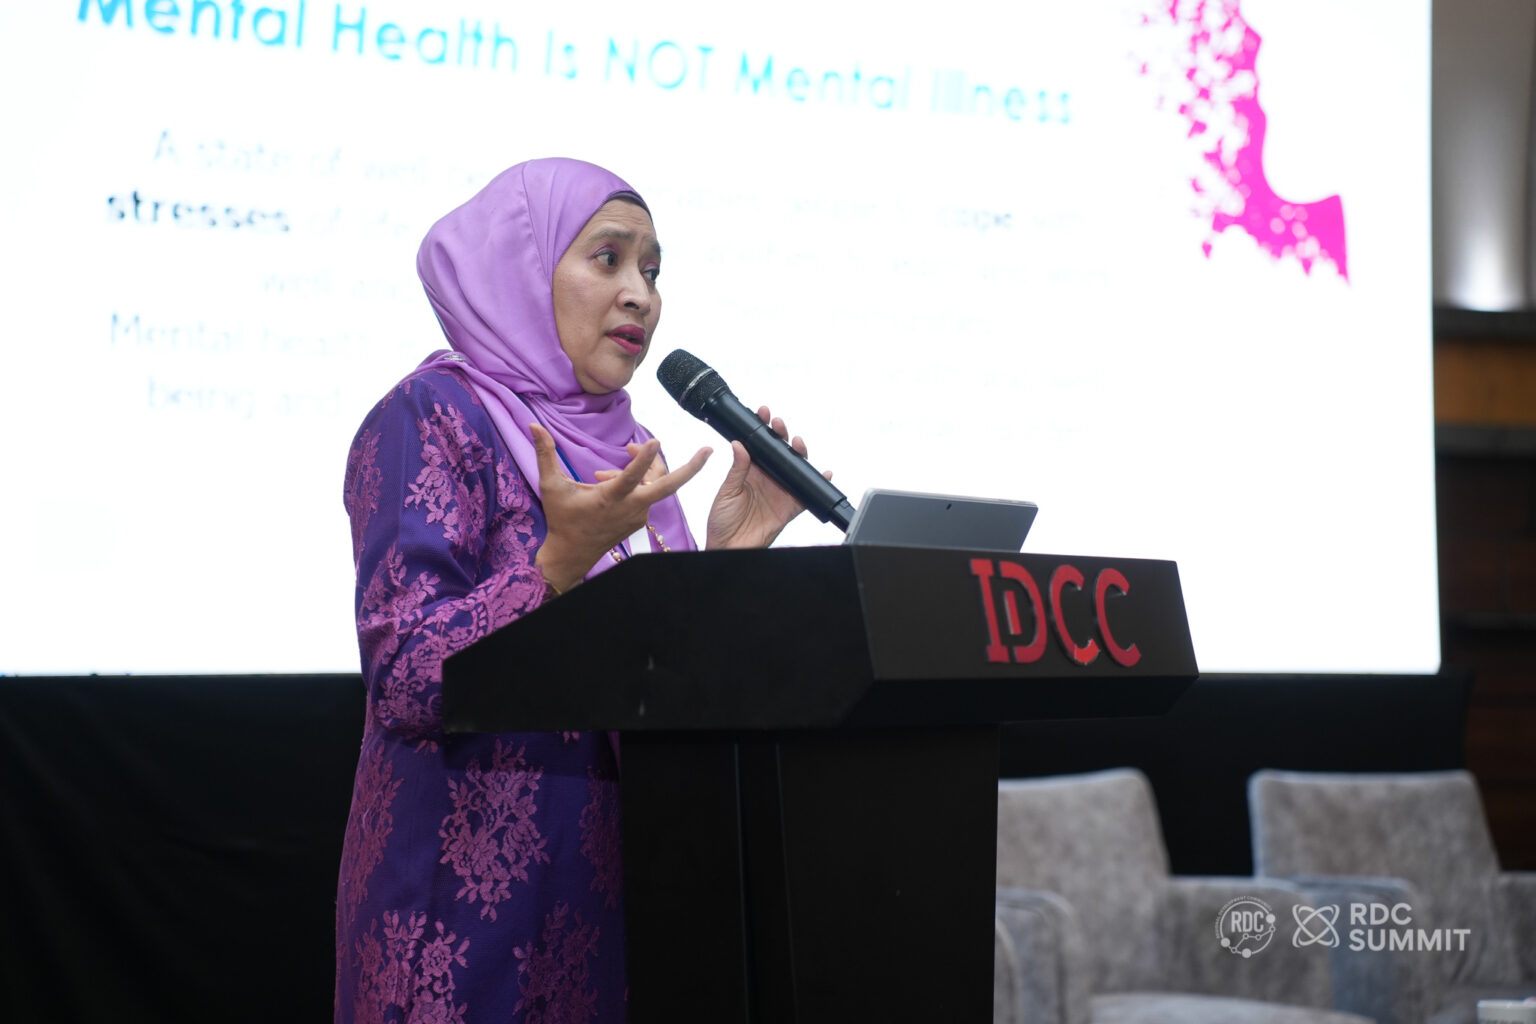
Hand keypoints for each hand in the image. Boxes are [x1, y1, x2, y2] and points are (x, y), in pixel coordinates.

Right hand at [532, 423, 709, 591]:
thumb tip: (533, 425)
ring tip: (609, 467)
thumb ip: (544, 454)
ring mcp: (639, 515)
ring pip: (652, 483)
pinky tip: (608, 480)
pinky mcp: (640, 519)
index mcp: (610, 499)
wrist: (572, 554)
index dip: (643, 459)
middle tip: (709, 450)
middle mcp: (630, 508)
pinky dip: (635, 481)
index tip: (654, 442)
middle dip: (691, 468)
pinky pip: (645, 493)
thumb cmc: (561, 519)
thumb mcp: (550, 486)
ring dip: (640, 468)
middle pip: (668, 487)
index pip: (631, 477)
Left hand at [705, 406, 828, 549]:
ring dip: (799, 453)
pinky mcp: (790, 506)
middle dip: (781, 435)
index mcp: (749, 471)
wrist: (729, 547)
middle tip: (779, 424)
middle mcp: (767, 478)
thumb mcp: (727, 492)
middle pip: (780, 452)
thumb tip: (740, 445)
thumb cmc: (722, 521)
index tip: (763, 413)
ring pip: (795, 468)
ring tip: (797, 442)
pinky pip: (808, 494)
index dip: (762, 428)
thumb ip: (737, 469)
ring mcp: (780, 491)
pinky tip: (824, 473)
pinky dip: (818, 483)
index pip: (759, 445)